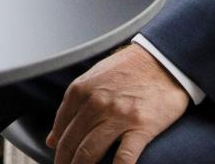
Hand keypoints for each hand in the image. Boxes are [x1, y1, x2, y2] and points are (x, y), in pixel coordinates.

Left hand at [47, 44, 189, 163]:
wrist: (162, 61)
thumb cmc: (126, 70)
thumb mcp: (92, 81)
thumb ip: (71, 108)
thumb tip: (52, 139)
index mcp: (80, 91)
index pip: (60, 129)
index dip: (57, 150)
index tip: (59, 161)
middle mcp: (95, 103)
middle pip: (71, 143)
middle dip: (65, 163)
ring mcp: (118, 116)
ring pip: (90, 152)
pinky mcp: (141, 126)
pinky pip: (124, 157)